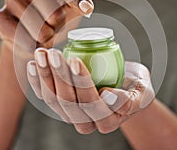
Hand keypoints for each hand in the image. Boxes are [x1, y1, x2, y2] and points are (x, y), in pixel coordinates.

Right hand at [0, 0, 92, 54]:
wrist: (32, 35)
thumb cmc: (55, 17)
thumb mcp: (71, 5)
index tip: (87, 9)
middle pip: (53, 12)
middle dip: (59, 26)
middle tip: (55, 26)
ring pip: (38, 27)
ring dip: (46, 37)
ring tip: (45, 35)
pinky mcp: (0, 16)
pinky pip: (19, 35)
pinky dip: (30, 44)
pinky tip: (33, 44)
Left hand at [26, 48, 154, 133]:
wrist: (124, 86)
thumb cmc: (135, 87)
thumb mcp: (142, 92)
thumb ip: (132, 99)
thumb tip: (108, 96)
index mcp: (107, 121)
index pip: (91, 105)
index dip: (81, 84)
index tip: (75, 60)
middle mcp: (86, 123)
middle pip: (69, 103)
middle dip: (60, 77)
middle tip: (55, 53)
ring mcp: (71, 114)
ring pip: (53, 100)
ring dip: (45, 76)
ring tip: (42, 53)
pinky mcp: (60, 105)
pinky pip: (45, 95)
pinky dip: (37, 80)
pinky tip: (33, 63)